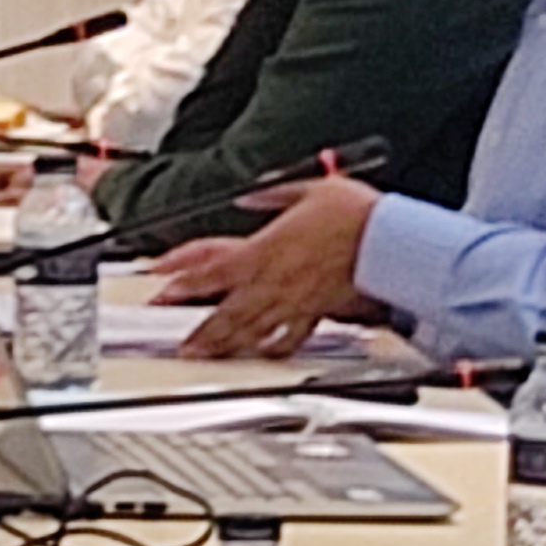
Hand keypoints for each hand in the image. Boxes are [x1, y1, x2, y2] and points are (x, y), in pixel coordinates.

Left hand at [152, 174, 381, 359]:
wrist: (389, 241)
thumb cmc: (354, 213)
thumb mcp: (307, 188)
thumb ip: (272, 194)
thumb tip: (249, 194)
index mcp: (263, 248)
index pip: (209, 264)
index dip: (179, 272)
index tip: (157, 279)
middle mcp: (272, 279)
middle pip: (224, 309)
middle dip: (196, 326)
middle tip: (175, 339)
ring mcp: (293, 300)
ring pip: (250, 328)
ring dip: (222, 344)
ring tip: (201, 357)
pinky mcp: (317, 312)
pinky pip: (290, 336)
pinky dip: (273, 347)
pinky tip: (260, 354)